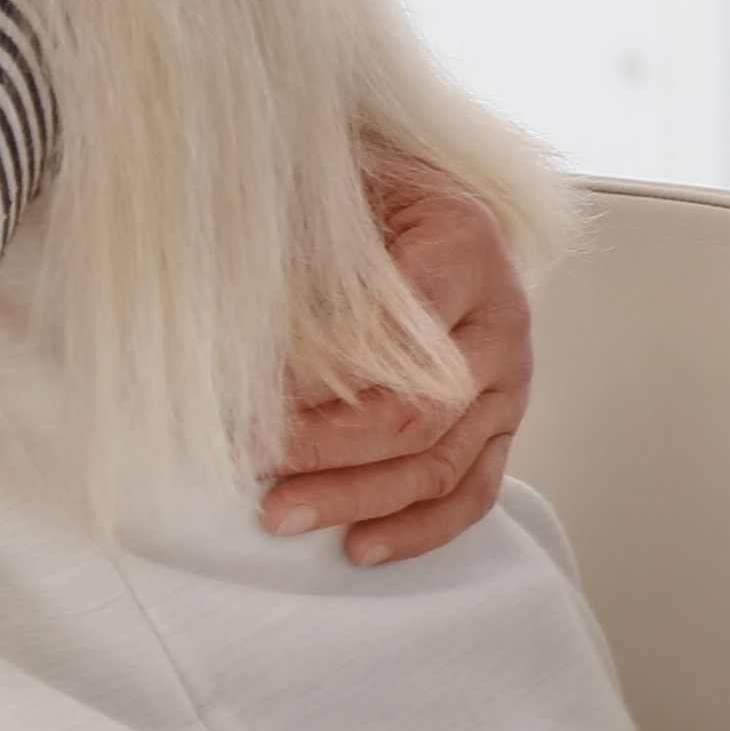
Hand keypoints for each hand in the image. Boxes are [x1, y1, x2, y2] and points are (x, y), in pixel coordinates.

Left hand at [259, 164, 533, 567]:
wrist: (428, 193)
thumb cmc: (365, 186)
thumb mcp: (336, 183)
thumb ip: (302, 236)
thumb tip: (219, 311)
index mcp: (464, 244)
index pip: (392, 326)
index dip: (318, 369)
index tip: (245, 395)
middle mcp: (501, 321)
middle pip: (417, 407)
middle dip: (322, 445)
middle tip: (244, 460)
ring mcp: (510, 380)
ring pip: (441, 459)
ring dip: (356, 496)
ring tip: (278, 515)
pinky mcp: (503, 423)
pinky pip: (474, 488)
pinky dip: (418, 526)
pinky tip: (359, 547)